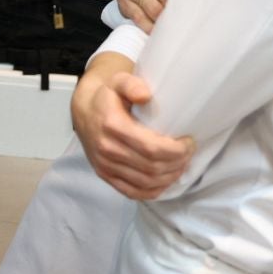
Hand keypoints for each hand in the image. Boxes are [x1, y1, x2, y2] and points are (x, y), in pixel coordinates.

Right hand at [71, 53, 193, 200]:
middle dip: (177, 163)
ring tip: (181, 164)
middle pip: (152, 167)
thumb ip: (131, 84)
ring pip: (145, 182)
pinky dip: (153, 191)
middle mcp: (106, 149)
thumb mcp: (118, 81)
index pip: (151, 148)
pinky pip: (133, 192)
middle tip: (188, 153)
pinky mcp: (104, 175)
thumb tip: (145, 95)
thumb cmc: (107, 96)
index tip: (188, 142)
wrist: (83, 111)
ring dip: (169, 177)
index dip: (176, 150)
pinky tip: (165, 180)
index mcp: (112, 125)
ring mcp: (104, 165)